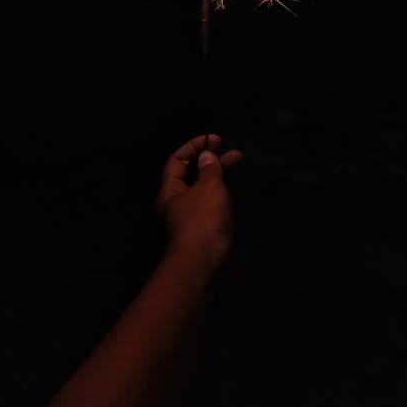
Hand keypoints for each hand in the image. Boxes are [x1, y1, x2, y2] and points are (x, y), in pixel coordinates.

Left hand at [155, 134, 242, 273]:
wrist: (203, 266)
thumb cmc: (202, 221)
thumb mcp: (209, 188)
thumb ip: (210, 169)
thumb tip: (206, 156)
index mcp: (169, 190)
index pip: (177, 160)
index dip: (194, 146)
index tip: (215, 140)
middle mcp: (175, 203)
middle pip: (192, 175)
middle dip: (212, 162)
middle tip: (234, 153)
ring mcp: (188, 219)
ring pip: (203, 191)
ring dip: (218, 178)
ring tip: (237, 169)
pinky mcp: (202, 232)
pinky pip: (210, 208)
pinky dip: (221, 197)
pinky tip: (232, 196)